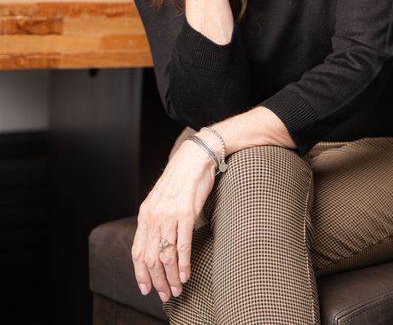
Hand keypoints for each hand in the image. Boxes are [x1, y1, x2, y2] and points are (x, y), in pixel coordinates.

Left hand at [131, 140, 216, 302]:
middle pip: (151, 257)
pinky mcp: (187, 213)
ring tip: (176, 289)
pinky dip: (183, 263)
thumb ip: (156, 219)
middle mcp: (154, 216)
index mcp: (145, 214)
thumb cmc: (180, 179)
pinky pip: (182, 244)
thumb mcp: (160, 199)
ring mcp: (170, 215)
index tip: (145, 288)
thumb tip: (155, 242)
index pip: (138, 251)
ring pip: (166, 255)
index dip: (140, 273)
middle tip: (164, 295)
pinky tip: (185, 274)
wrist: (194, 158)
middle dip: (157, 280)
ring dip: (171, 277)